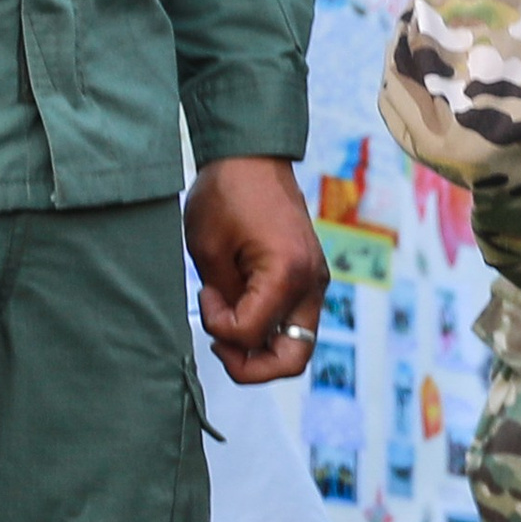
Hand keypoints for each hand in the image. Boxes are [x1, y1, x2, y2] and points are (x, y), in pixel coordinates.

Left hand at [186, 158, 328, 386]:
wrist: (253, 155)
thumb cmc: (227, 194)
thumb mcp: (209, 252)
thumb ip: (223, 301)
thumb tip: (231, 333)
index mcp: (286, 275)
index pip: (251, 334)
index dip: (218, 327)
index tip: (205, 295)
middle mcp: (311, 284)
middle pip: (292, 360)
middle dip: (251, 366)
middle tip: (221, 344)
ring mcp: (315, 283)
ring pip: (296, 346)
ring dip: (260, 348)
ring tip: (229, 325)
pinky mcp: (309, 278)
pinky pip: (294, 322)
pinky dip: (268, 329)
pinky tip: (241, 307)